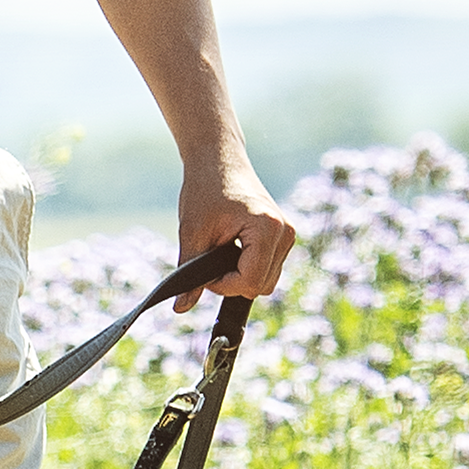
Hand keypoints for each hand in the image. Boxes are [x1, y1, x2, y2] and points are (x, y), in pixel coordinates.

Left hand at [176, 158, 295, 311]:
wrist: (218, 160)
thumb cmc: (205, 189)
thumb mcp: (192, 233)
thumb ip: (189, 272)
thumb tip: (180, 309)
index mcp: (268, 228)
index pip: (251, 281)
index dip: (223, 286)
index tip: (204, 273)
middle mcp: (285, 233)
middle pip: (261, 286)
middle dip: (232, 282)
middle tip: (209, 260)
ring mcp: (288, 235)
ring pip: (266, 281)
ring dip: (240, 275)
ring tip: (219, 251)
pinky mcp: (284, 237)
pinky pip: (268, 269)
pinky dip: (248, 267)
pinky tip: (231, 249)